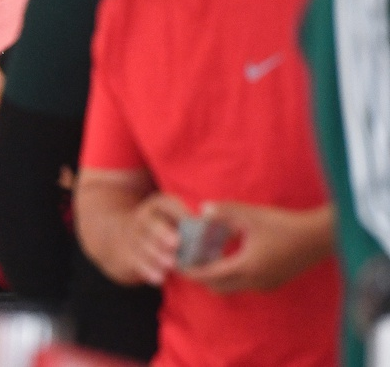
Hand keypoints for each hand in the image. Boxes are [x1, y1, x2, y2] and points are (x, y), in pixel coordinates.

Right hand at [118, 192, 187, 285]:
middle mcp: (142, 219)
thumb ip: (188, 227)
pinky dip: (147, 270)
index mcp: (156, 208)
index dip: (178, 211)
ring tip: (172, 264)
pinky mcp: (125, 255)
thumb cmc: (159, 234)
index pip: (165, 203)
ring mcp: (132, 237)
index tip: (192, 221)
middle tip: (177, 243)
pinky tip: (159, 278)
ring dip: (156, 254)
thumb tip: (213, 234)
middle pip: (150, 223)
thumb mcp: (169, 222)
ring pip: (142, 244)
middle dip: (162, 233)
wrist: (121, 242)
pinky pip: (134, 261)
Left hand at [182, 202, 333, 293]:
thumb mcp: (251, 214)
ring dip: (217, 277)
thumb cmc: (284, 224)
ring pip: (232, 287)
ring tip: (206, 258)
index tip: (177, 265)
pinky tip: (229, 257)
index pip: (210, 275)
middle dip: (201, 277)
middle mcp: (255, 281)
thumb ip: (224, 211)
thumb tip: (202, 209)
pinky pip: (245, 285)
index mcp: (246, 266)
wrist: (319, 237)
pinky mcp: (274, 282)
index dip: (191, 272)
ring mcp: (266, 285)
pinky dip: (232, 276)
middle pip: (218, 286)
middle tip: (189, 261)